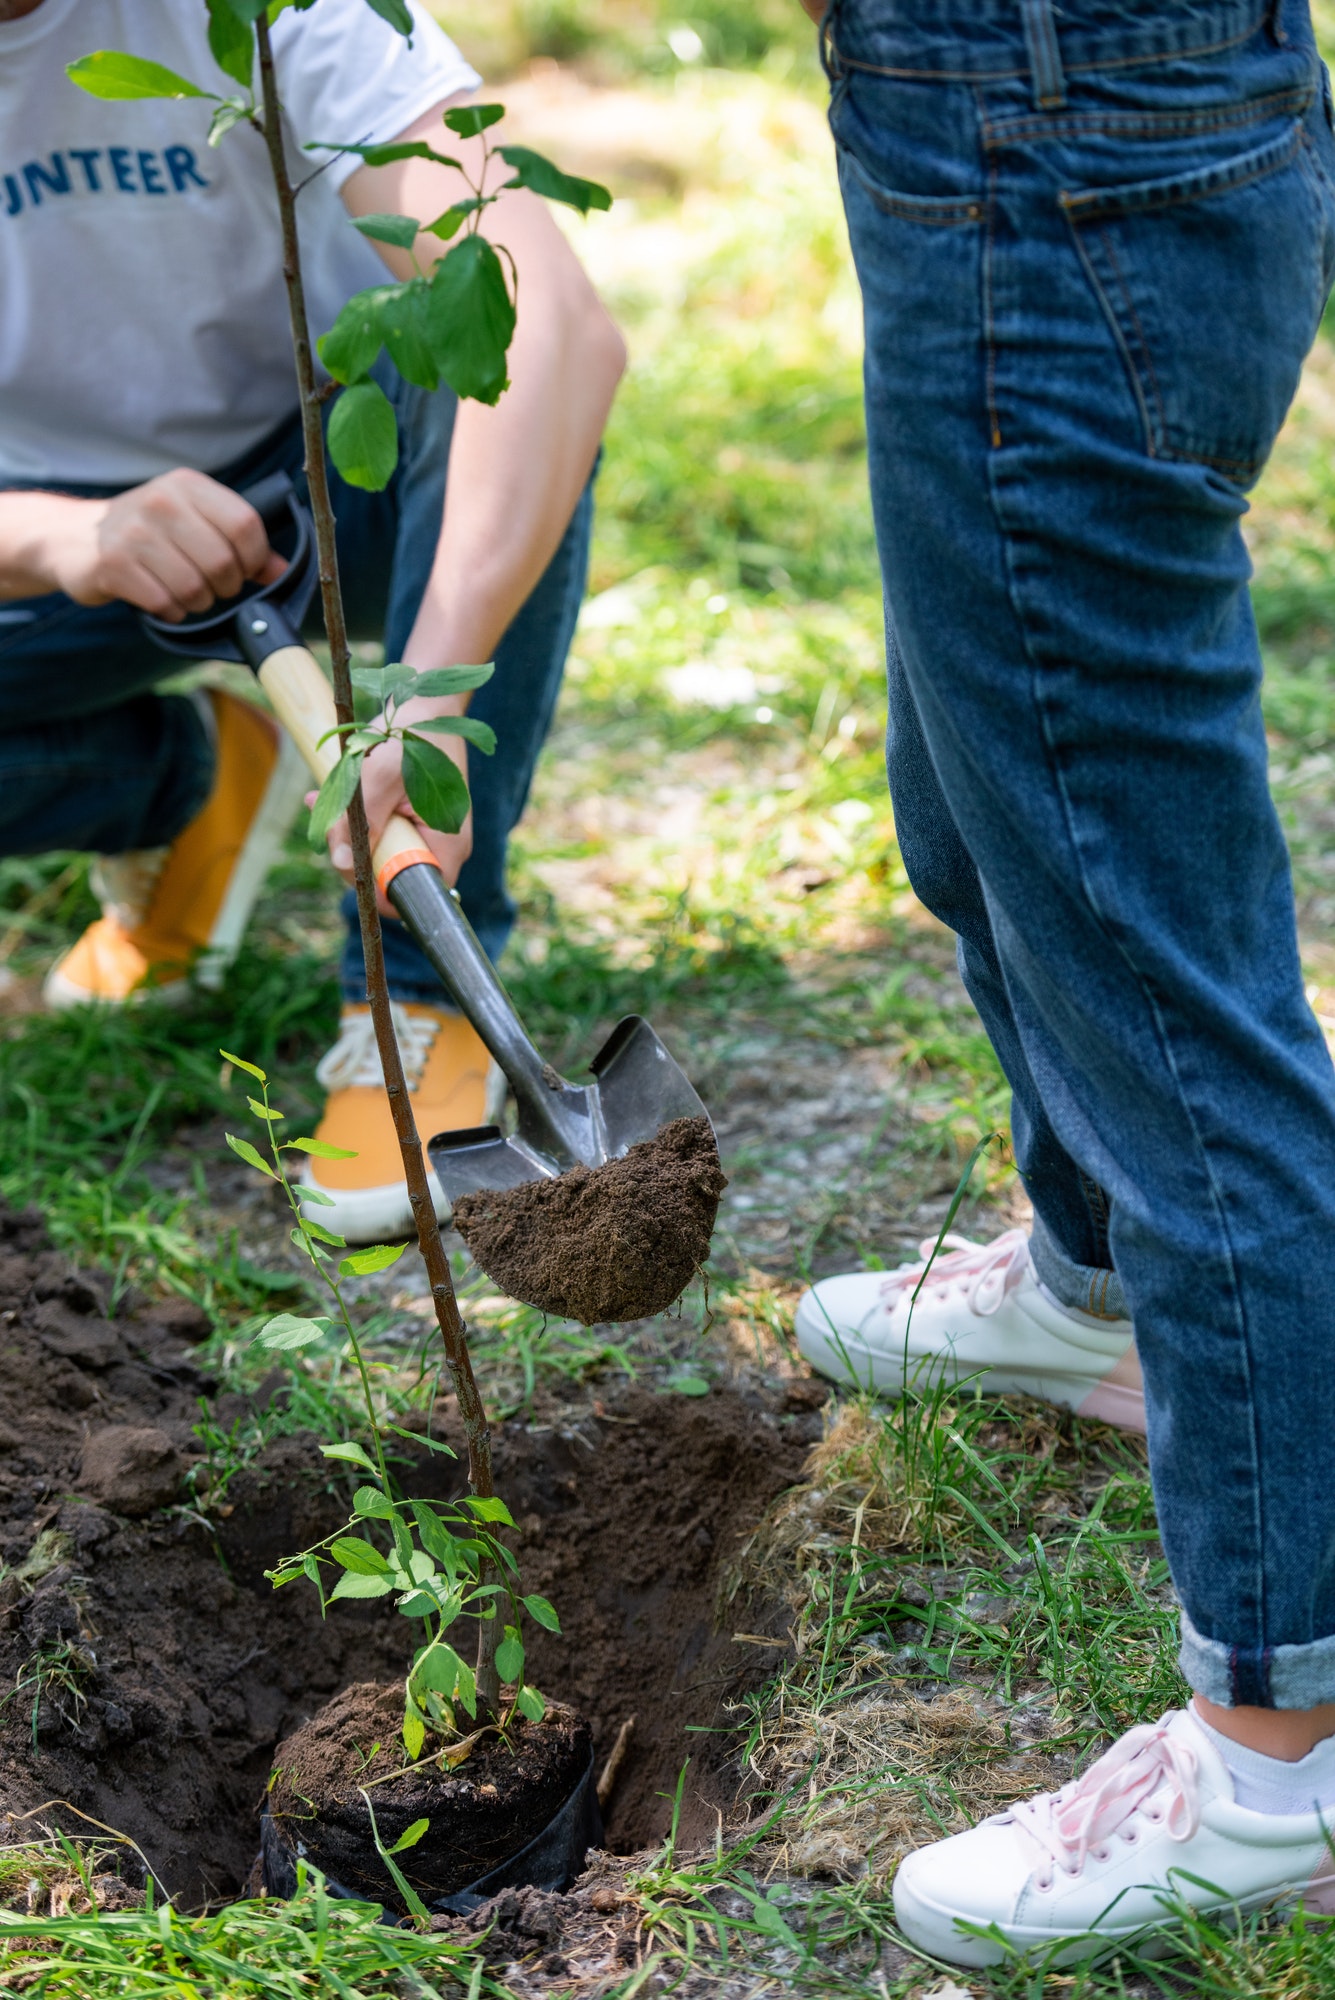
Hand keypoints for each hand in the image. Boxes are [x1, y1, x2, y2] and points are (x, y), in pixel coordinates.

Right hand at [43, 468, 285, 620]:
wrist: (77, 537)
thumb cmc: (149, 534)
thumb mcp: (193, 523)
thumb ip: (238, 543)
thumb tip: (281, 571)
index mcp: (187, 486)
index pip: (245, 524)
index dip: (255, 558)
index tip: (246, 572)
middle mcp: (161, 501)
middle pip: (222, 561)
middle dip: (225, 587)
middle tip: (212, 588)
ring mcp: (134, 532)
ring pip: (194, 588)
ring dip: (196, 603)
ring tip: (182, 593)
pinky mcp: (113, 563)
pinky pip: (165, 603)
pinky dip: (170, 611)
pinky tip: (160, 600)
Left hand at [318, 708, 473, 915]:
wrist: (426, 708)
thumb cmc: (412, 736)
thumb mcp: (381, 776)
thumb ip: (362, 823)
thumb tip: (344, 864)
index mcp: (446, 844)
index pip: (414, 894)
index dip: (378, 891)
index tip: (348, 865)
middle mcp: (440, 847)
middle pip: (389, 877)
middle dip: (353, 853)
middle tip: (328, 819)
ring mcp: (426, 836)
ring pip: (379, 856)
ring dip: (348, 833)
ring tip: (322, 799)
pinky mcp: (411, 824)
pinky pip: (379, 835)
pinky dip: (356, 821)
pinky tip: (336, 797)